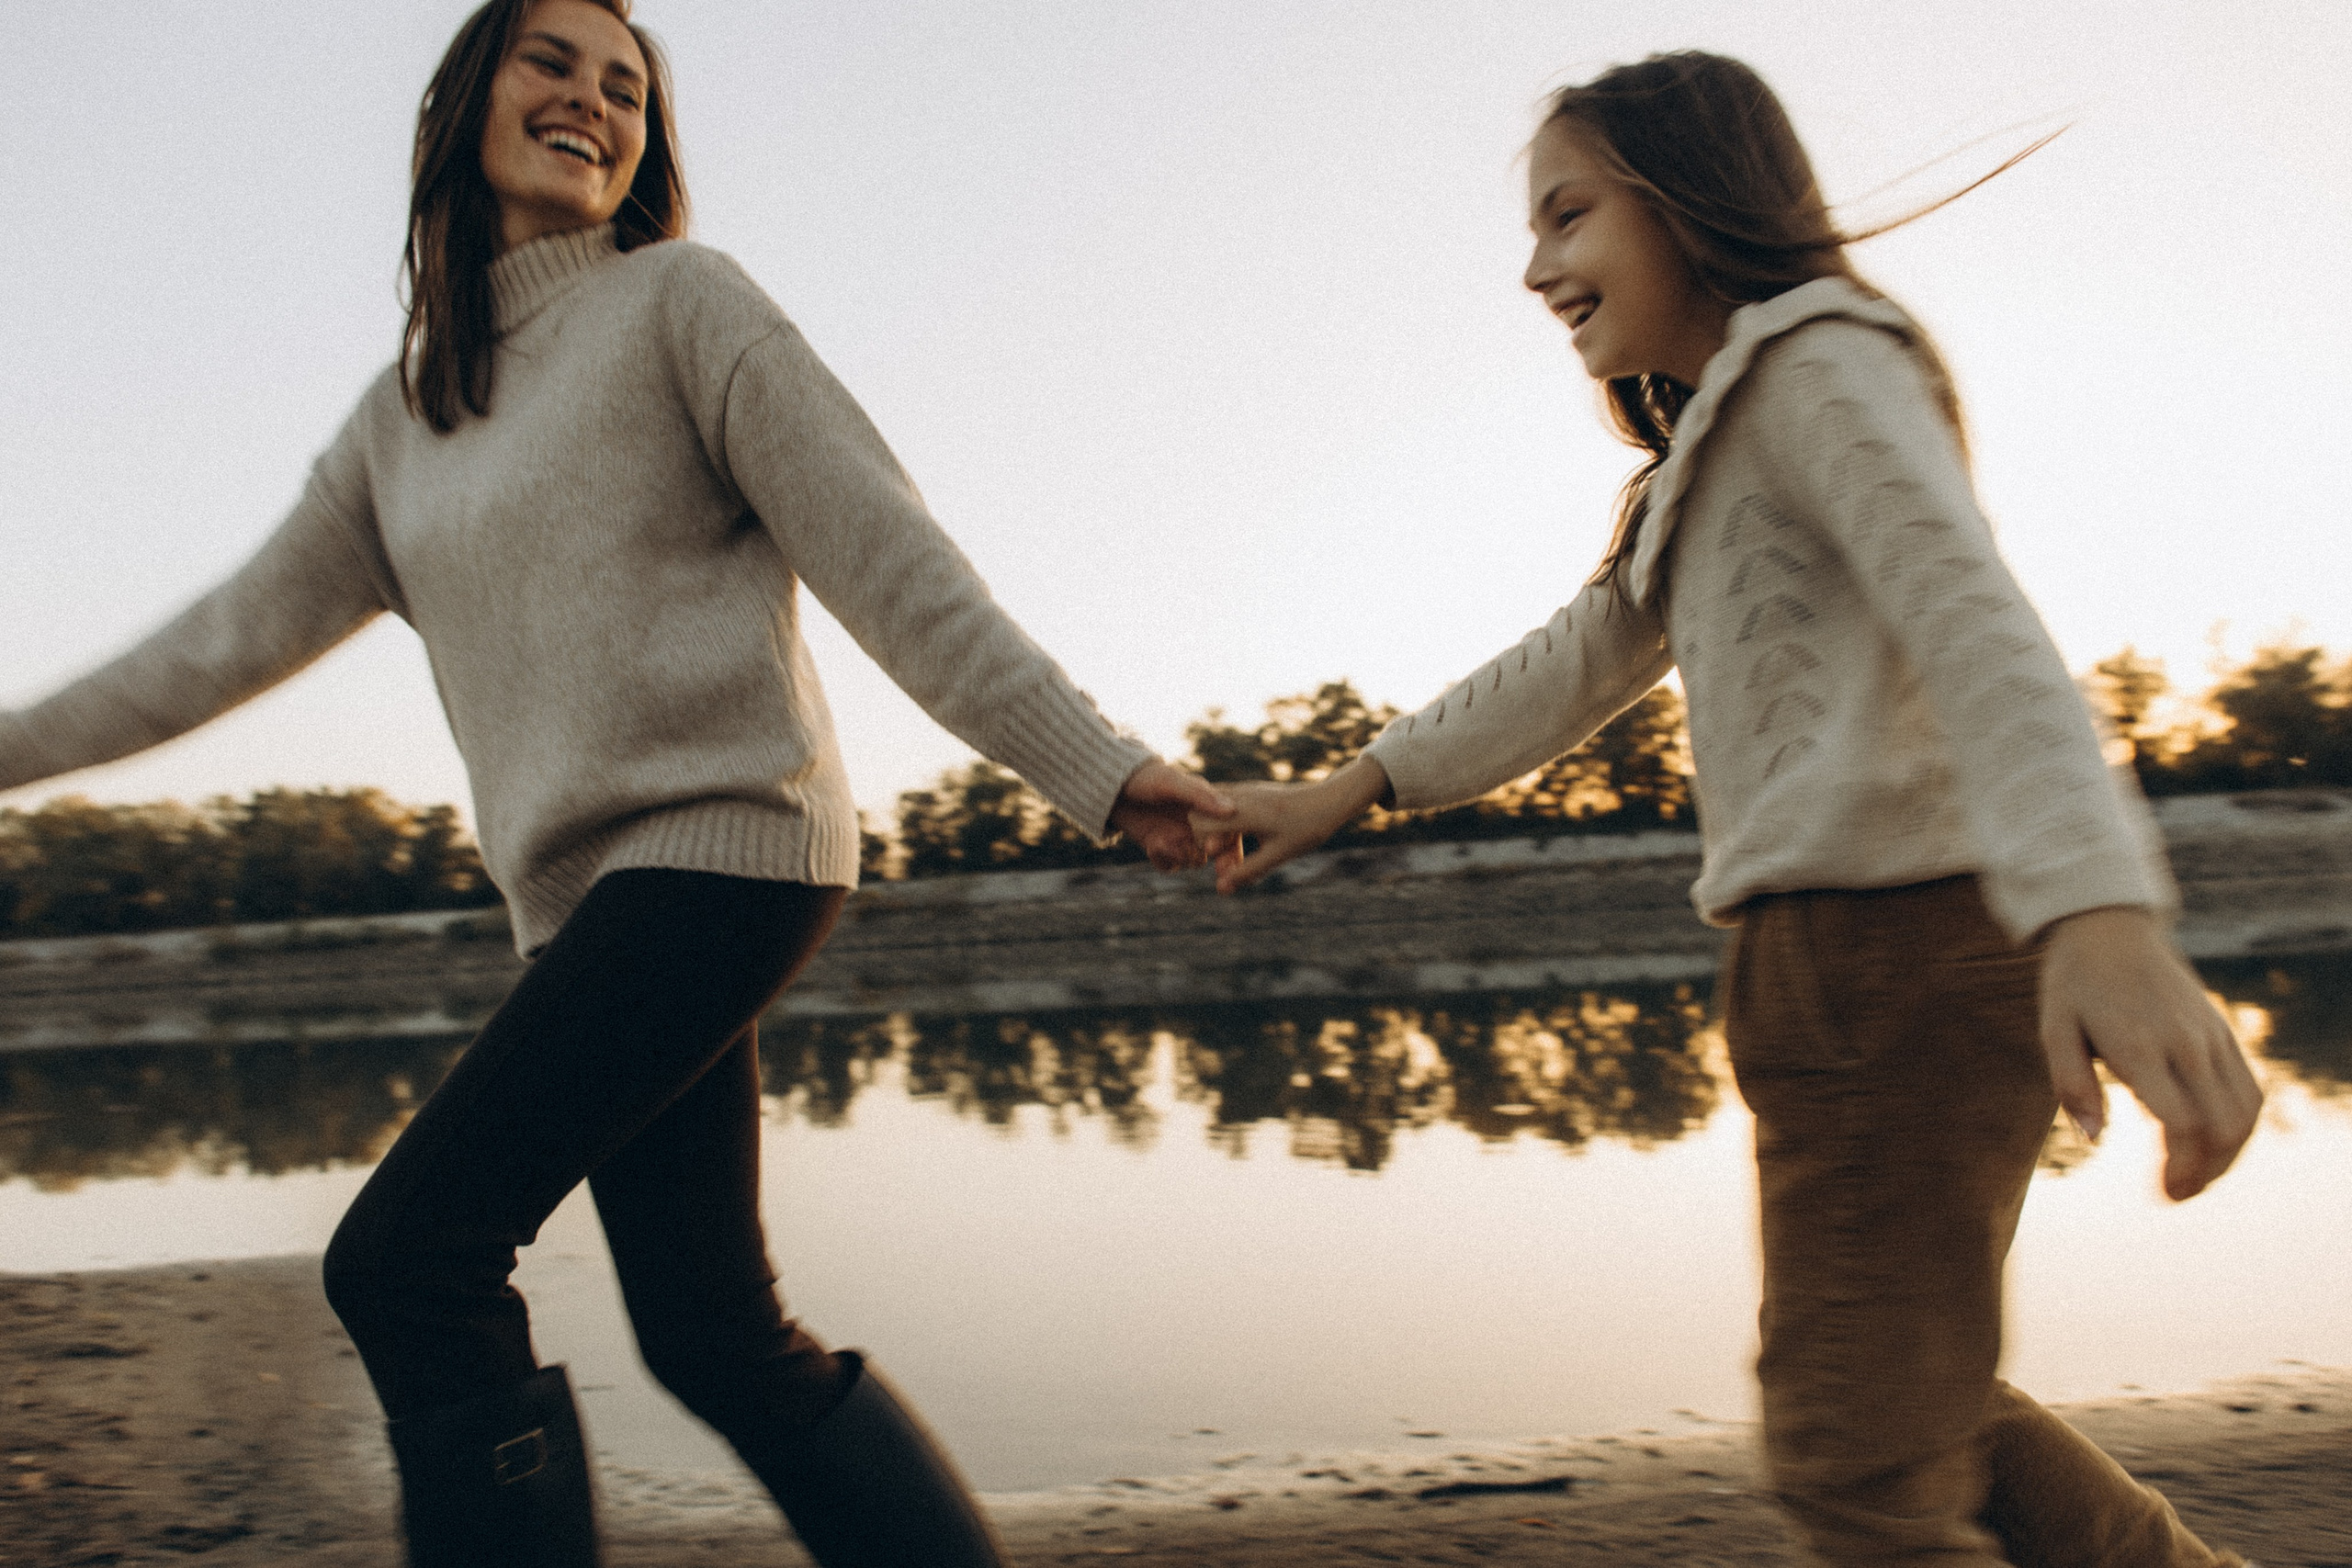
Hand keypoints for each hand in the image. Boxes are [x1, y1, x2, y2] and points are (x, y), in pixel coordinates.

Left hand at [1110, 760, 1231, 871]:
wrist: (1112, 787)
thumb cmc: (1146, 778)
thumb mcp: (1171, 784)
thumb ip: (1200, 797)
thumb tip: (1231, 810)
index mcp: (1208, 806)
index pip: (1230, 828)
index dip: (1228, 841)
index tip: (1215, 847)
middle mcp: (1198, 825)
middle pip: (1220, 851)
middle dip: (1222, 862)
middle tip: (1220, 872)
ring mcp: (1180, 838)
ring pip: (1195, 860)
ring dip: (1182, 855)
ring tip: (1162, 842)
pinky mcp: (1162, 848)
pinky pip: (1171, 865)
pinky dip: (1164, 859)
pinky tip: (1152, 845)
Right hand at [1191, 756, 1391, 893]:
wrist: (1329, 802)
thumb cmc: (1306, 829)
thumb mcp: (1277, 855)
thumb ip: (1247, 871)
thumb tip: (1220, 889)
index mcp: (1244, 811)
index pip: (1198, 823)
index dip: (1202, 846)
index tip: (1220, 862)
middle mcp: (1239, 795)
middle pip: (1199, 815)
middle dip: (1206, 841)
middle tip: (1226, 864)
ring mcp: (1243, 790)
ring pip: (1211, 810)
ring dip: (1217, 833)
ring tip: (1235, 856)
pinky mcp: (1249, 791)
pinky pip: (1224, 805)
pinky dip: (1225, 824)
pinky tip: (1241, 841)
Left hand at [2038, 906, 2262, 1201]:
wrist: (2111, 930)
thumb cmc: (2075, 985)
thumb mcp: (2054, 1029)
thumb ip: (2071, 1085)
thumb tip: (2095, 1138)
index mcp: (2141, 1045)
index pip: (2182, 1121)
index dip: (2180, 1167)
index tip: (2163, 1194)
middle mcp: (2187, 1043)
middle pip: (2221, 1126)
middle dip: (2205, 1172)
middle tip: (2174, 1195)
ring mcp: (2212, 1036)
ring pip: (2244, 1113)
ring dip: (2227, 1156)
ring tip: (2193, 1178)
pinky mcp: (2224, 1033)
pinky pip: (2249, 1091)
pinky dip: (2240, 1127)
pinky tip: (2213, 1146)